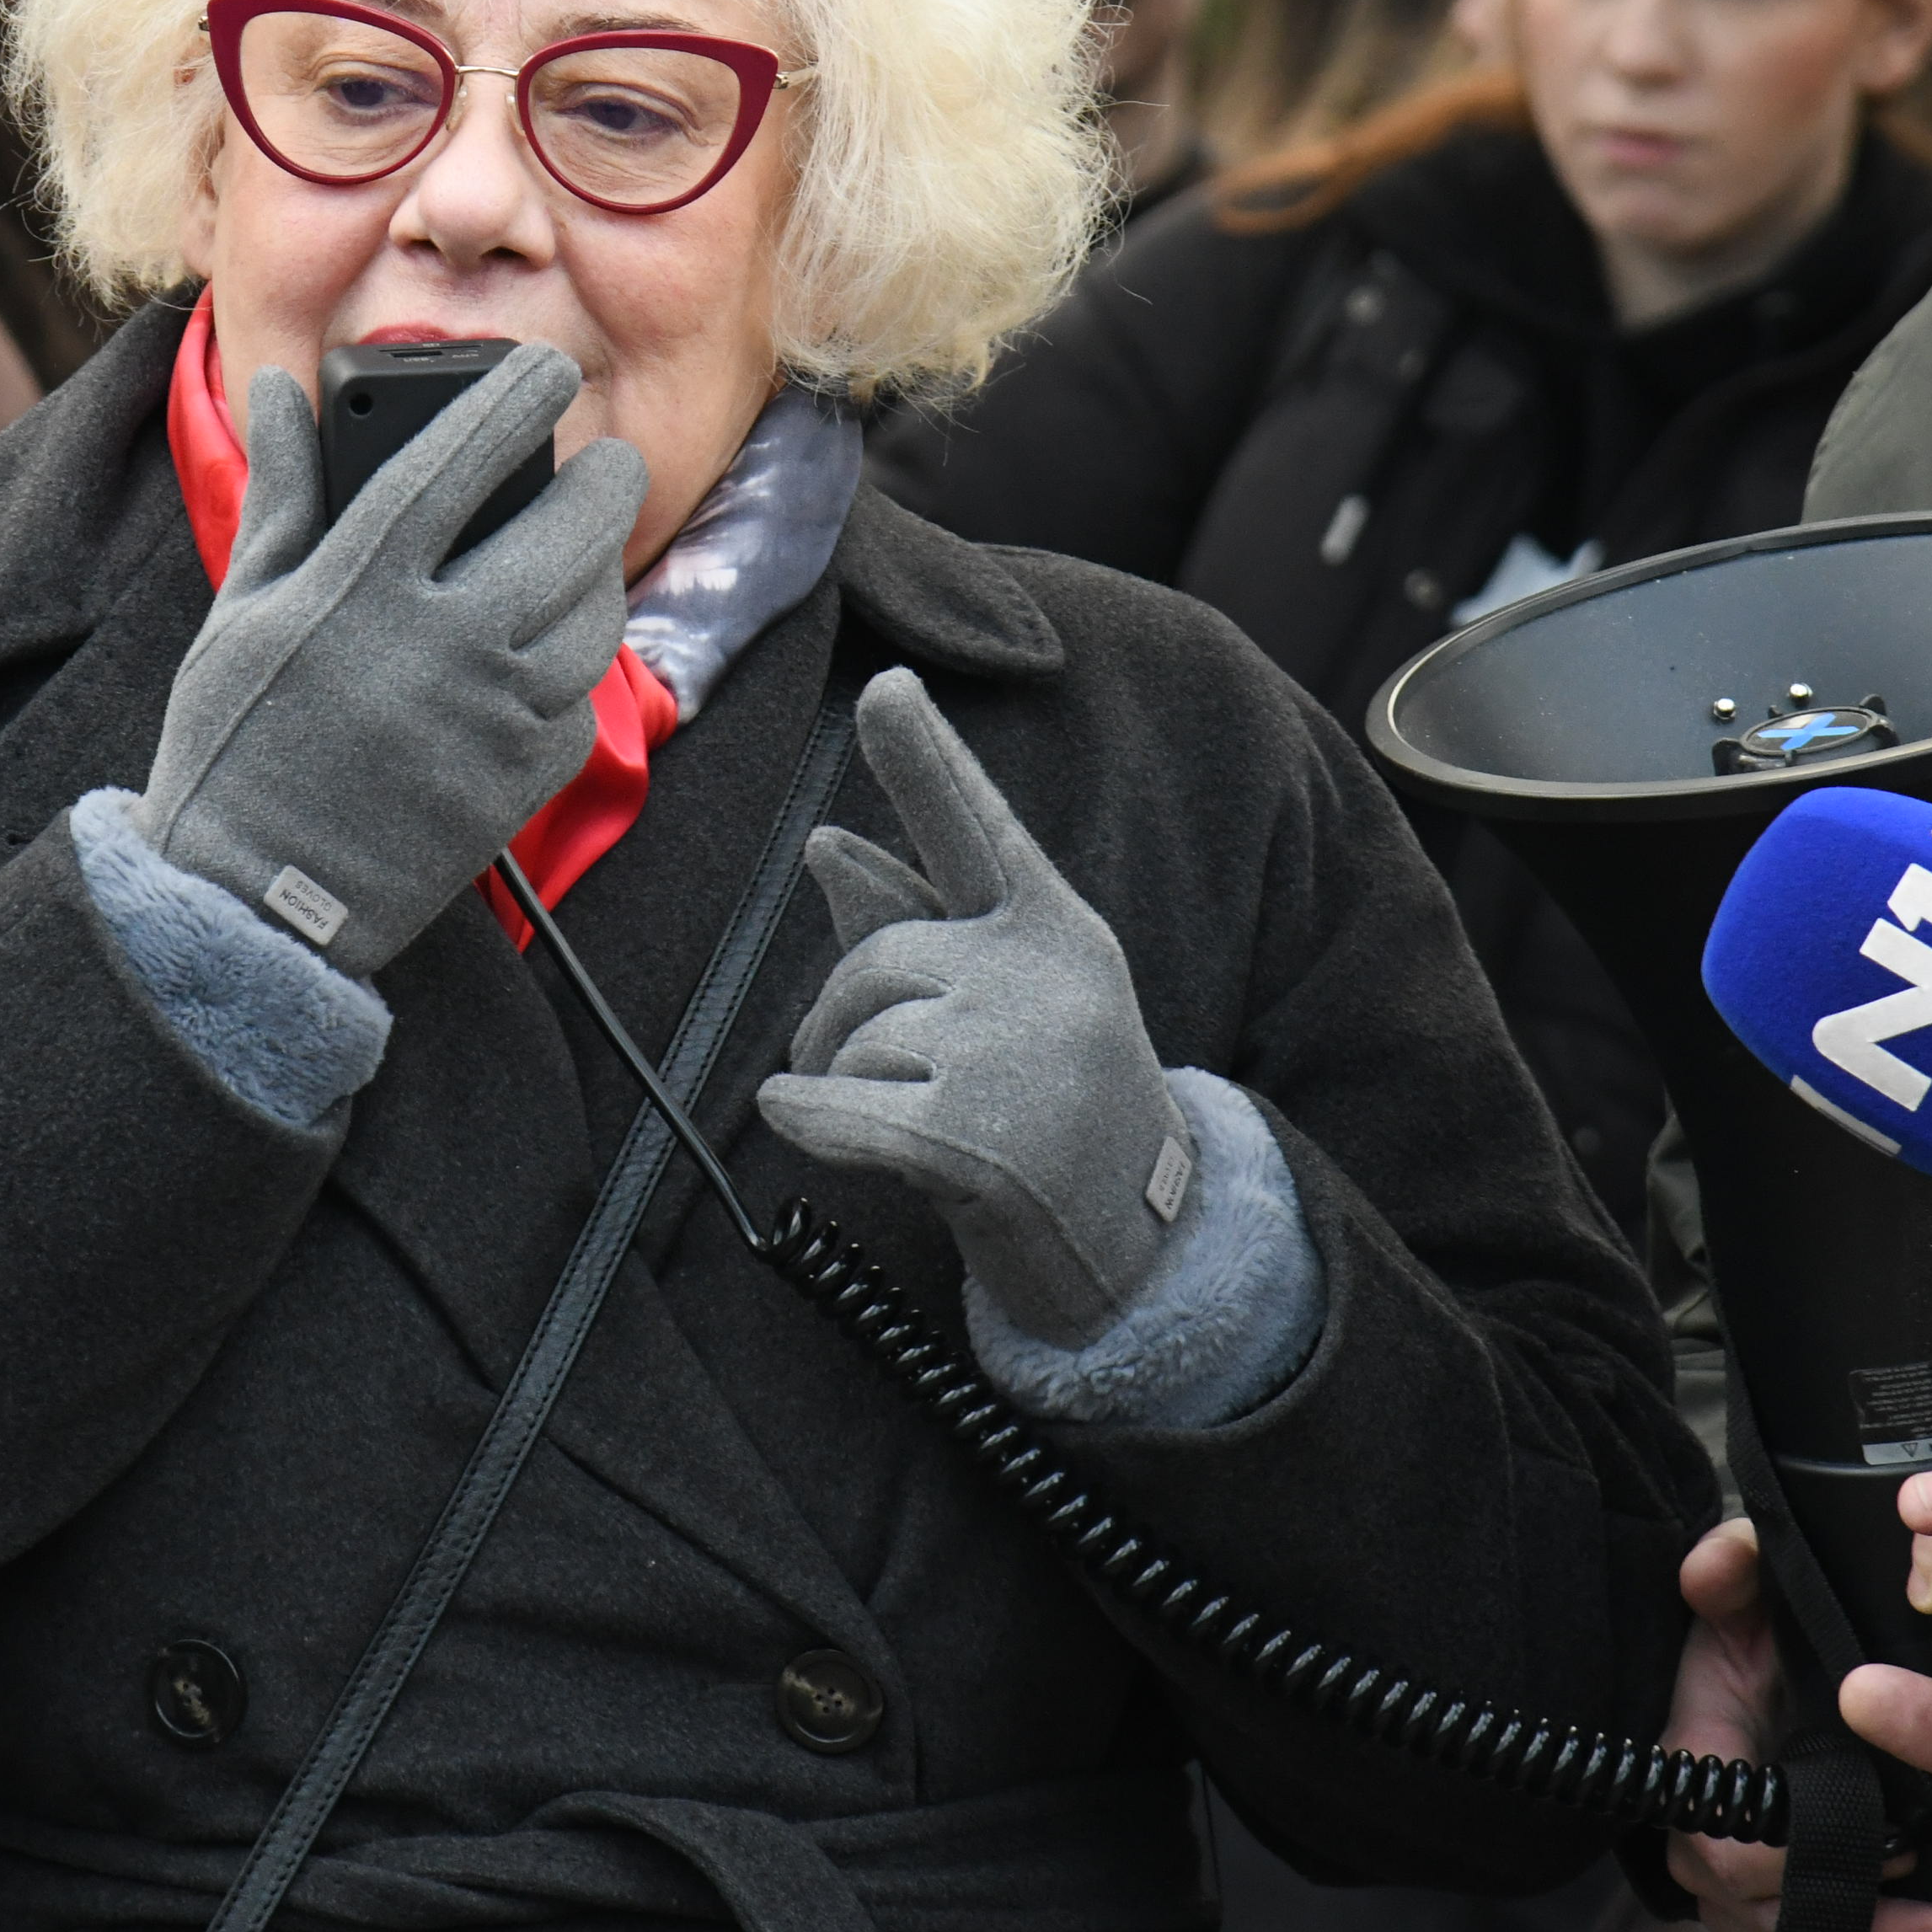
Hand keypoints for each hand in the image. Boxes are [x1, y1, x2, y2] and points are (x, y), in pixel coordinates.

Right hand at [141, 348, 640, 974]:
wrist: (251, 898)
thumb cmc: (235, 743)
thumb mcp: (243, 606)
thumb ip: (284, 492)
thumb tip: (286, 391)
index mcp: (361, 583)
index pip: (462, 459)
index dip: (515, 400)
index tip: (546, 370)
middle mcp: (440, 641)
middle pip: (567, 532)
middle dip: (603, 485)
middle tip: (606, 467)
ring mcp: (490, 714)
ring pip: (595, 616)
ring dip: (602, 574)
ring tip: (583, 556)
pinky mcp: (520, 781)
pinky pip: (582, 703)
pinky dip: (576, 668)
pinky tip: (549, 652)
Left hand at [751, 669, 1187, 1346]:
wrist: (1136, 1241)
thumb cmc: (1056, 1105)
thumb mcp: (1005, 1005)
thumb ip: (913, 921)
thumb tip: (827, 841)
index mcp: (1055, 929)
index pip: (979, 832)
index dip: (926, 763)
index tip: (886, 690)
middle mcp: (1041, 977)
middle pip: (875, 956)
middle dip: (848, 1017)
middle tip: (893, 1079)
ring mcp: (1013, 1055)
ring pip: (853, 1037)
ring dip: (844, 1084)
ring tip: (918, 1126)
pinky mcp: (973, 1139)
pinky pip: (836, 1107)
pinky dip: (802, 1116)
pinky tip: (795, 1119)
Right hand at [1659, 1521, 1931, 1931]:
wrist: (1725, 1718)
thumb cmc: (1734, 1667)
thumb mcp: (1736, 1611)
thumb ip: (1731, 1576)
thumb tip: (1731, 1548)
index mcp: (1701, 1782)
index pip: (1731, 1846)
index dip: (1806, 1862)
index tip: (1887, 1855)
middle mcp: (1711, 1865)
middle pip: (1783, 1928)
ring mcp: (1740, 1917)